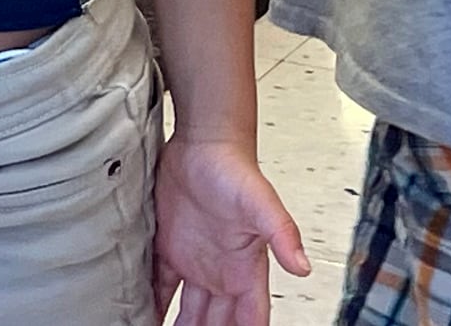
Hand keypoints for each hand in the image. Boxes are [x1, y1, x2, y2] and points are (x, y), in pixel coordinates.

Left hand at [151, 135, 309, 325]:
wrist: (202, 142)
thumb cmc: (235, 167)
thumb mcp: (262, 203)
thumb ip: (283, 234)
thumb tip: (303, 266)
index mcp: (245, 268)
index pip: (251, 317)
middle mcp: (221, 271)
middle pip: (218, 322)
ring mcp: (195, 263)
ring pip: (190, 313)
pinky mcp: (170, 250)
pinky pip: (162, 288)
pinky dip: (155, 307)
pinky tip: (146, 318)